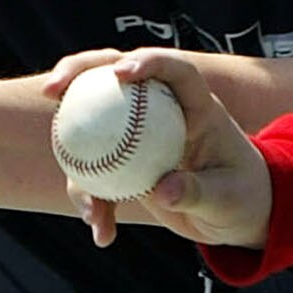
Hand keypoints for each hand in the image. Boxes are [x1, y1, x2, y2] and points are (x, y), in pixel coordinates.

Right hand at [42, 48, 275, 251]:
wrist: (234, 217)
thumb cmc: (242, 197)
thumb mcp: (228, 199)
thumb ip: (197, 192)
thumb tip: (162, 189)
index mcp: (196, 106)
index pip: (173, 70)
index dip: (147, 61)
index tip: (119, 73)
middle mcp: (161, 110)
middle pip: (113, 75)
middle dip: (76, 72)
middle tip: (50, 90)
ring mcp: (138, 133)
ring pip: (91, 125)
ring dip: (75, 161)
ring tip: (89, 210)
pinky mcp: (124, 160)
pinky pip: (95, 171)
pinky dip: (93, 200)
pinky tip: (100, 231)